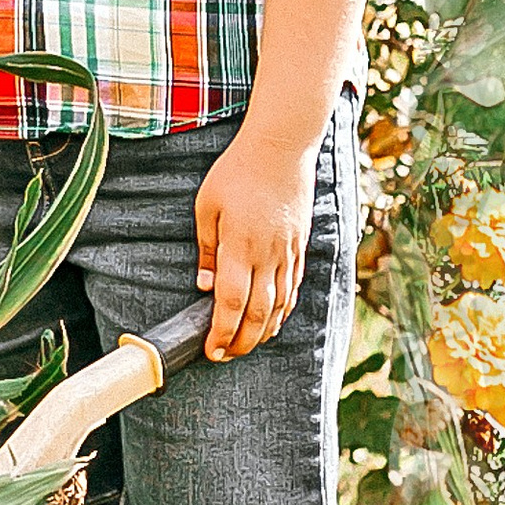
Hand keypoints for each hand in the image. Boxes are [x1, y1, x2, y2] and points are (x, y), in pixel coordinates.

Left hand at [193, 128, 316, 359]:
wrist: (280, 149)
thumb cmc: (235, 172)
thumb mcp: (206, 206)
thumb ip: (207, 249)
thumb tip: (204, 287)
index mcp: (240, 246)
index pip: (232, 302)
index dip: (223, 332)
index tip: (212, 350)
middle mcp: (268, 255)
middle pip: (259, 312)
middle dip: (243, 341)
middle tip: (227, 356)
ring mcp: (288, 251)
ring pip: (281, 303)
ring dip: (265, 330)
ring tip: (248, 345)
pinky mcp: (301, 245)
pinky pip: (294, 285)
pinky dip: (284, 308)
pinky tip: (274, 319)